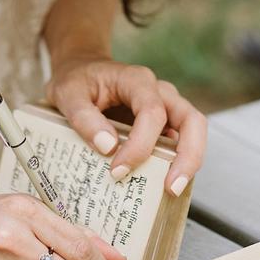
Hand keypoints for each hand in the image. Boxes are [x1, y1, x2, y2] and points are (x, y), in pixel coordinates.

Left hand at [48, 54, 206, 195]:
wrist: (80, 70)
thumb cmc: (75, 80)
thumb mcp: (66, 94)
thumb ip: (83, 118)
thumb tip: (109, 146)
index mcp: (136, 80)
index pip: (152, 112)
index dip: (140, 144)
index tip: (118, 170)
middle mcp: (159, 91)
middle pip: (191, 120)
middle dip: (188, 156)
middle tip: (171, 187)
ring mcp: (166, 106)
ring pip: (193, 131)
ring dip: (188, 161)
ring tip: (171, 190)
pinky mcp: (164, 123)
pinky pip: (180, 142)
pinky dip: (176, 162)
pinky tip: (160, 182)